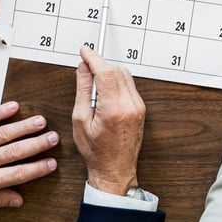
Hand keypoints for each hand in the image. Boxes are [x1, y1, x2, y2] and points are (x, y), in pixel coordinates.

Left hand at [0, 101, 58, 212]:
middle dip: (38, 144)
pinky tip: (12, 107)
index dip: (38, 168)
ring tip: (40, 122)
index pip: (19, 173)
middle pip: (16, 150)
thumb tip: (16, 199)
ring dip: (25, 127)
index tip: (50, 163)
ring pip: (4, 134)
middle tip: (53, 138)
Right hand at [72, 46, 145, 195]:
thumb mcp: (80, 120)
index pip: (105, 71)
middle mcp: (130, 105)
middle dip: (100, 66)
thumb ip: (82, 90)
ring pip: (124, 75)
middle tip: (85, 73)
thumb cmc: (96, 151)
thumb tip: (83, 69)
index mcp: (114, 108)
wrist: (115, 170)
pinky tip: (105, 95)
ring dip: (109, 74)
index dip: (93, 57)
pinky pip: (129, 85)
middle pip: (116, 70)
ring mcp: (138, 106)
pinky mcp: (141, 108)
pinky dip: (116, 82)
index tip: (84, 51)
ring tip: (94, 89)